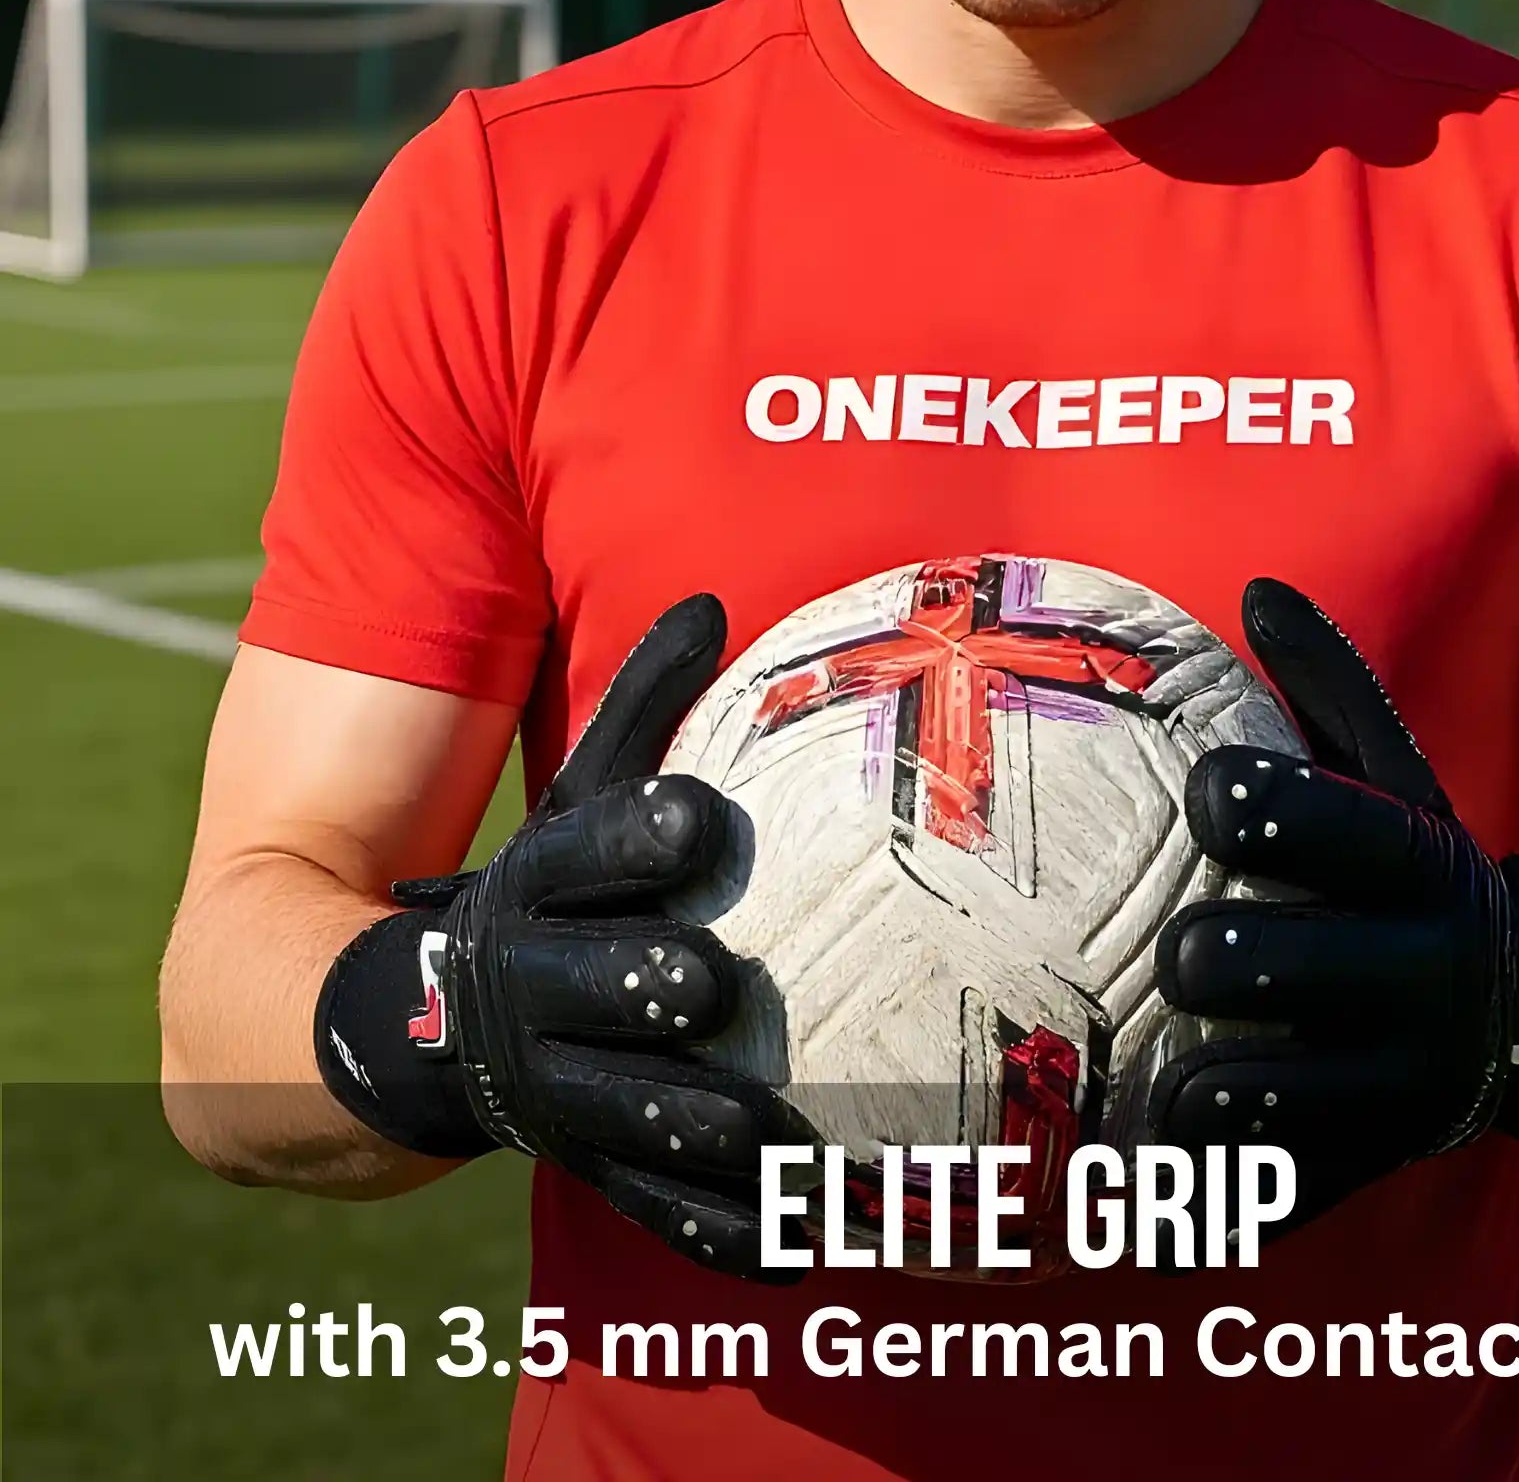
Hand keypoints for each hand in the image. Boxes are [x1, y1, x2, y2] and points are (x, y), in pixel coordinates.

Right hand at [315, 598, 815, 1279]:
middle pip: (592, 987)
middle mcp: (540, 990)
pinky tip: (796, 1240)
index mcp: (541, 888)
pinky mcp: (589, 1162)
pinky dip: (717, 1229)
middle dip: (643, 985)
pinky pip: (652, 1205)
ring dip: (689, 1121)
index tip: (697, 818)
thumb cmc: (536, 885)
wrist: (405, 1029)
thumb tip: (708, 594)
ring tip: (769, 1130)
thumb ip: (643, 703)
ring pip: (623, 1109)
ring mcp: (559, 1090)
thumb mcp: (573, 791)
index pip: (584, 852)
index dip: (637, 836)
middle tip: (707, 982)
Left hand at [1150, 579, 1518, 1218]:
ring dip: (1191, 1086)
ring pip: (1253, 1093)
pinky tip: (1144, 1202)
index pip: (1319, 822)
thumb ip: (1334, 685)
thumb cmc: (1445, 875)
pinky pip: (1276, 1195)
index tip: (1207, 792)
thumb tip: (1256, 584)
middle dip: (1197, 953)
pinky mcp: (1377, 1162)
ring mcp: (1396, 1080)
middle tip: (1183, 951)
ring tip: (1160, 1070)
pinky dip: (1208, 1205)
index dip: (1244, 802)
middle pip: (1247, 960)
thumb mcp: (1410, 781)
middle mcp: (1407, 971)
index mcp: (1412, 864)